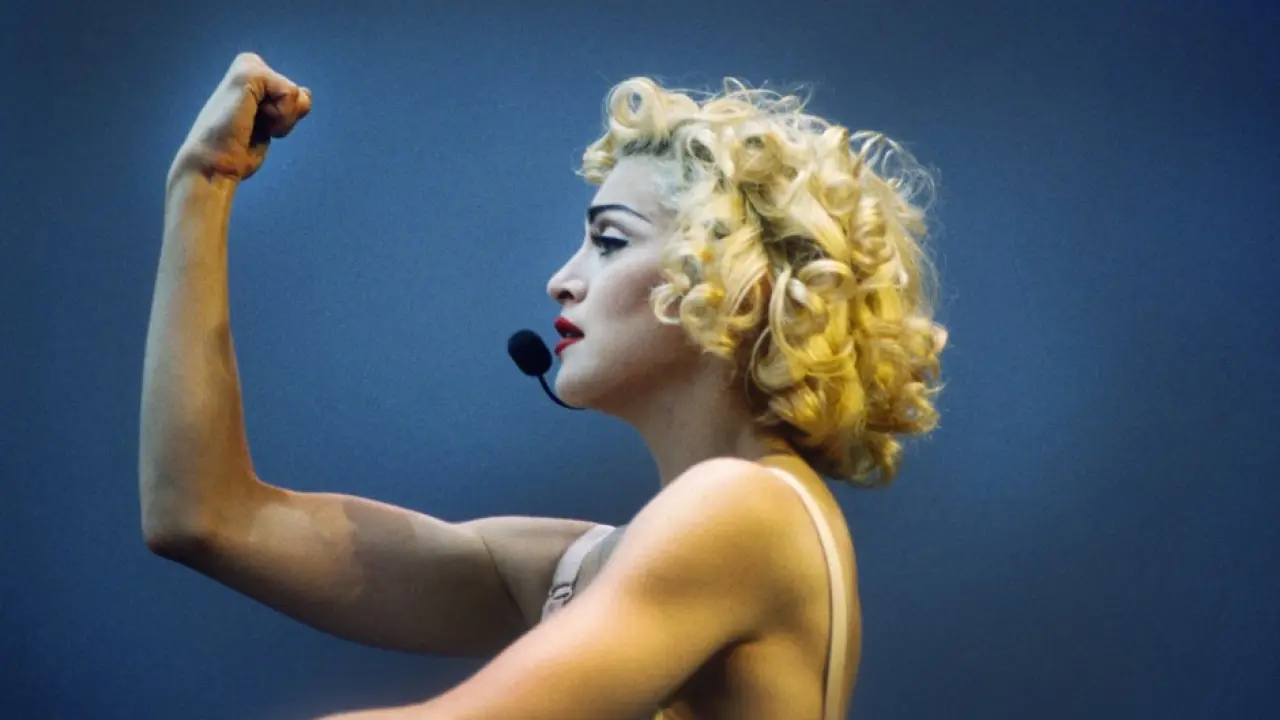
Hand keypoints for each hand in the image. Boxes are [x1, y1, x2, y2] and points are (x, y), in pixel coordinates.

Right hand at [169, 52, 311, 187]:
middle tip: (254, 127)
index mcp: (252, 79)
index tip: (257, 128)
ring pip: (295, 94)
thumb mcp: (270, 126)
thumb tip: (306, 93)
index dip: (285, 119)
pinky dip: (280, 116)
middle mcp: (249, 67)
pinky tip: (253, 120)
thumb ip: (288, 107)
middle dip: (285, 118)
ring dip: (281, 120)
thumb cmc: (237, 151)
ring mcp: (247, 67)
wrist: (214, 163)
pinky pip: (291, 94)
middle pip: (298, 93)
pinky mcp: (249, 73)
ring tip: (252, 124)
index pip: (295, 95)